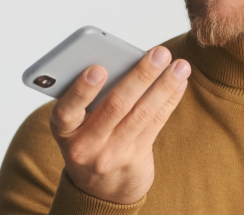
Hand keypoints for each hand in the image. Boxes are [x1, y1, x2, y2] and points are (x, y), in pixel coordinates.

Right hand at [49, 46, 189, 203]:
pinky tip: (180, 82)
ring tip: (180, 66)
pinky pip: (155, 124)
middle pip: (115, 106)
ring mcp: (111, 155)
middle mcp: (85, 145)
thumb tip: (127, 61)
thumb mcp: (76, 125)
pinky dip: (169, 100)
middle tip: (160, 53)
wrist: (100, 191)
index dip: (81, 90)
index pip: (67, 109)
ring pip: (141, 114)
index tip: (98, 69)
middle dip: (141, 76)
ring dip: (164, 86)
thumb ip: (91, 97)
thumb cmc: (88, 138)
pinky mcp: (135, 160)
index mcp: (63, 129)